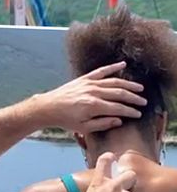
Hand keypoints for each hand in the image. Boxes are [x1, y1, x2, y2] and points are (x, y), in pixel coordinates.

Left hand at [27, 61, 145, 133]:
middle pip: (120, 94)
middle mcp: (93, 92)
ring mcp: (89, 83)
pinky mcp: (84, 78)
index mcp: (93, 106)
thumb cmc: (65, 120)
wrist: (47, 108)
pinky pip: (101, 71)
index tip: (138, 114)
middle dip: (133, 98)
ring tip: (140, 88)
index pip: (118, 108)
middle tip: (143, 102)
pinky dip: (113, 67)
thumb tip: (119, 120)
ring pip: (114, 82)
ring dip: (129, 84)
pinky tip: (123, 64)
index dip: (130, 111)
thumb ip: (102, 124)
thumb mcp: (83, 127)